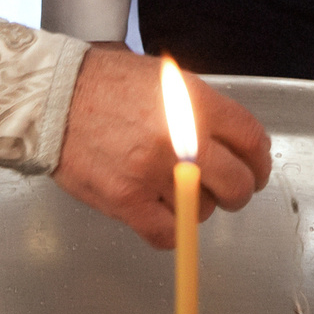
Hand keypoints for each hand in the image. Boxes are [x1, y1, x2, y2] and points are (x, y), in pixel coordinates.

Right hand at [52, 46, 271, 247]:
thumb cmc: (104, 83)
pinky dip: (172, 230)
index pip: (251, 138)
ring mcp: (156, 173)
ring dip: (195, 205)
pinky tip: (160, 213)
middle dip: (238, 189)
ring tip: (171, 188)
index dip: (259, 159)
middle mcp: (183, 138)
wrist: (54, 98)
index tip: (255, 167)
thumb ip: (201, 108)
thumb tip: (231, 141)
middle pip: (239, 182)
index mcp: (195, 102)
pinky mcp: (128, 201)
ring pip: (203, 210)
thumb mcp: (165, 79)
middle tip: (227, 188)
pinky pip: (169, 234)